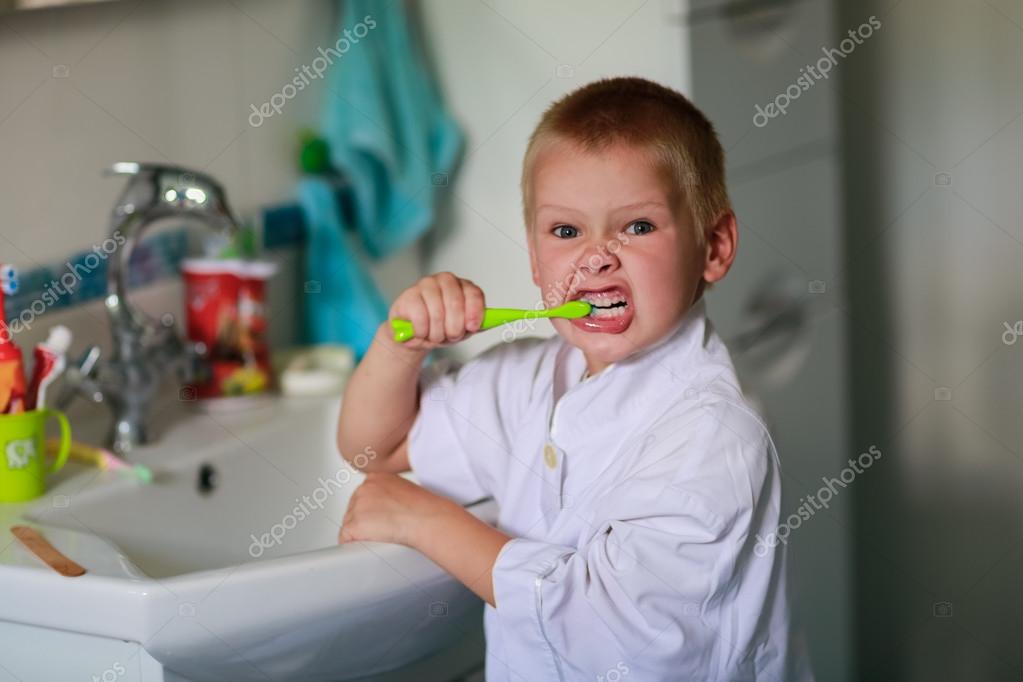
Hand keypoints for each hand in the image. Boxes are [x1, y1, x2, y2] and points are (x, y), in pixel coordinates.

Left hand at [338, 472, 453, 546]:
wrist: (427, 518)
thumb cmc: (424, 508)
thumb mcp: (404, 491)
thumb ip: (389, 495)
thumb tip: (385, 508)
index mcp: (375, 478)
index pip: (361, 497)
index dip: (370, 512)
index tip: (379, 519)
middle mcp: (363, 489)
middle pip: (352, 511)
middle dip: (364, 523)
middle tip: (383, 530)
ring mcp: (357, 506)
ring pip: (349, 525)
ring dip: (362, 534)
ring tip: (383, 536)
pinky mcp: (355, 524)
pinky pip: (346, 539)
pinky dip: (356, 545)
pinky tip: (372, 544)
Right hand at [387, 272, 484, 350]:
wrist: (417, 334)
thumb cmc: (442, 327)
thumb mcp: (463, 328)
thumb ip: (475, 325)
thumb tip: (484, 324)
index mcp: (464, 286)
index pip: (474, 294)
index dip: (474, 312)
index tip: (472, 327)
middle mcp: (446, 280)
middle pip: (455, 303)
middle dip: (454, 327)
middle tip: (451, 336)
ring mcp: (426, 284)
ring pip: (437, 313)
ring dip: (437, 333)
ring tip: (435, 336)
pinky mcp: (409, 295)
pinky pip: (420, 318)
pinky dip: (422, 332)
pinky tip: (421, 332)